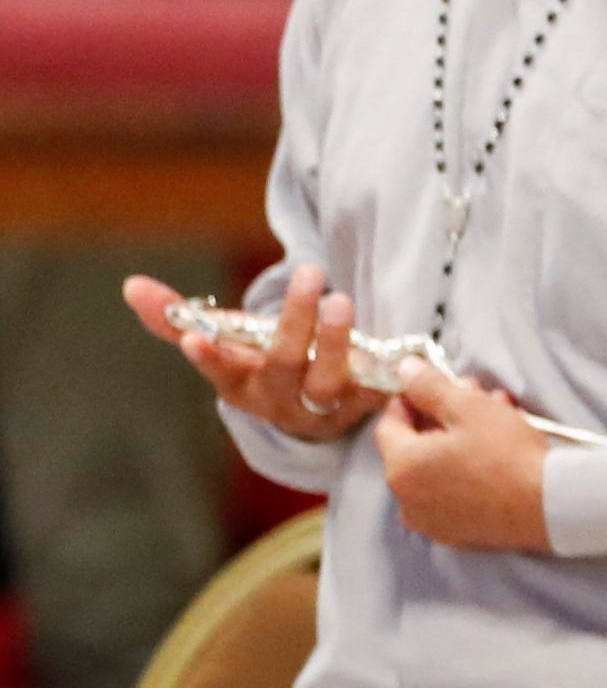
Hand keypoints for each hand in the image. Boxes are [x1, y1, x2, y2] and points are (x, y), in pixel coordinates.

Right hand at [127, 263, 380, 444]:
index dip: (208, 358)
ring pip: (328, 379)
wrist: (318, 410)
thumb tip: (131, 285)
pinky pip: (376, 392)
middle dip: (296, 322)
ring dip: (335, 340)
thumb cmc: (263, 364)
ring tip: (341, 301)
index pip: (220, 372)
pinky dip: (386, 375)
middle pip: (285, 364)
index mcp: (241, 385)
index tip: (195, 339)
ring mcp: (322, 406)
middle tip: (312, 277)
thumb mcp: (227, 340)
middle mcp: (280, 399)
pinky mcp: (364, 407)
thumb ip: (178, 315)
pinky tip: (395, 351)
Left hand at [377, 364, 552, 552]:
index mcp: (401, 466)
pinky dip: (462, 474)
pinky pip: (448, 495)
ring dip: (455, 444)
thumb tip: (403, 369)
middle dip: (441, 418)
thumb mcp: (469, 408)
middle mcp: (405, 498)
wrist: (548, 505)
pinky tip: (493, 460)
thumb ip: (429, 386)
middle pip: (413, 448)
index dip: (409, 399)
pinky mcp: (454, 534)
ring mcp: (429, 520)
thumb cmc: (506, 453)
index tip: (434, 385)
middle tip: (476, 399)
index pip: (388, 424)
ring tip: (495, 424)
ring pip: (433, 471)